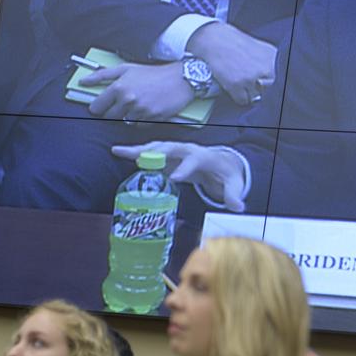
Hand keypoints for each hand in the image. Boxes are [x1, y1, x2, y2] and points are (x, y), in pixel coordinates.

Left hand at [81, 62, 194, 120]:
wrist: (180, 78)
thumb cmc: (154, 73)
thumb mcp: (126, 68)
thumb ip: (102, 75)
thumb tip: (84, 81)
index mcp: (118, 87)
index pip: (97, 106)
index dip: (99, 106)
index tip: (103, 105)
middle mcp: (128, 99)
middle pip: (109, 116)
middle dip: (113, 111)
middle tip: (123, 103)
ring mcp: (140, 110)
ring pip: (124, 121)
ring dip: (128, 115)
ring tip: (138, 104)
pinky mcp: (152, 118)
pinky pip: (139, 125)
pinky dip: (141, 120)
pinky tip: (147, 109)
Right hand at [111, 141, 246, 210]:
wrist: (221, 163)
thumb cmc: (226, 173)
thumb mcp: (233, 184)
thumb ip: (233, 195)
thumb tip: (238, 206)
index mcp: (204, 156)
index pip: (194, 160)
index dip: (185, 168)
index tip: (175, 177)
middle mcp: (187, 150)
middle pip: (170, 149)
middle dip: (155, 153)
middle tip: (140, 159)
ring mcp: (175, 151)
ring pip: (156, 148)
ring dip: (139, 150)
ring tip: (119, 151)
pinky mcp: (166, 156)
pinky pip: (149, 153)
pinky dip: (134, 152)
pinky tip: (117, 152)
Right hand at [186, 21, 275, 105]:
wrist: (214, 40)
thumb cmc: (237, 44)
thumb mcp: (262, 49)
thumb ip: (272, 64)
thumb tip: (276, 79)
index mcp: (274, 59)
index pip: (279, 81)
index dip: (270, 83)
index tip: (265, 81)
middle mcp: (266, 69)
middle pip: (268, 90)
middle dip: (261, 88)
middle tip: (252, 80)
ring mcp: (251, 77)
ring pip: (256, 97)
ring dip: (249, 92)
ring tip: (241, 80)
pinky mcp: (237, 84)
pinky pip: (243, 100)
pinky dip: (238, 96)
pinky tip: (234, 85)